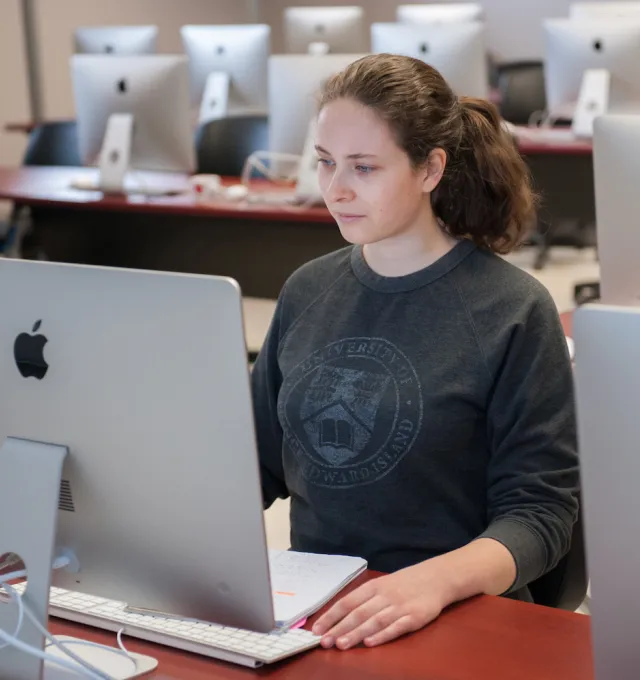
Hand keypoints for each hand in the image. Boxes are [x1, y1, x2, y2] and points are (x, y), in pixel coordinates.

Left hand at [311, 560, 452, 649]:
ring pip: (374, 621)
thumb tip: (338, 616)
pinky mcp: (414, 617)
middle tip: (324, 642)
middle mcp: (384, 595)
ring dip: (356, 633)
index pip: (347, 601)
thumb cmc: (404, 584)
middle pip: (358, 613)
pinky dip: (382, 635)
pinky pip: (396, 627)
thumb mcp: (382, 585)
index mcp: (373, 587)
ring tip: (342, 645)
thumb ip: (363, 599)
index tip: (317, 629)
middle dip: (339, 628)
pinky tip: (370, 642)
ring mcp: (399, 606)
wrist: (436, 577)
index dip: (331, 616)